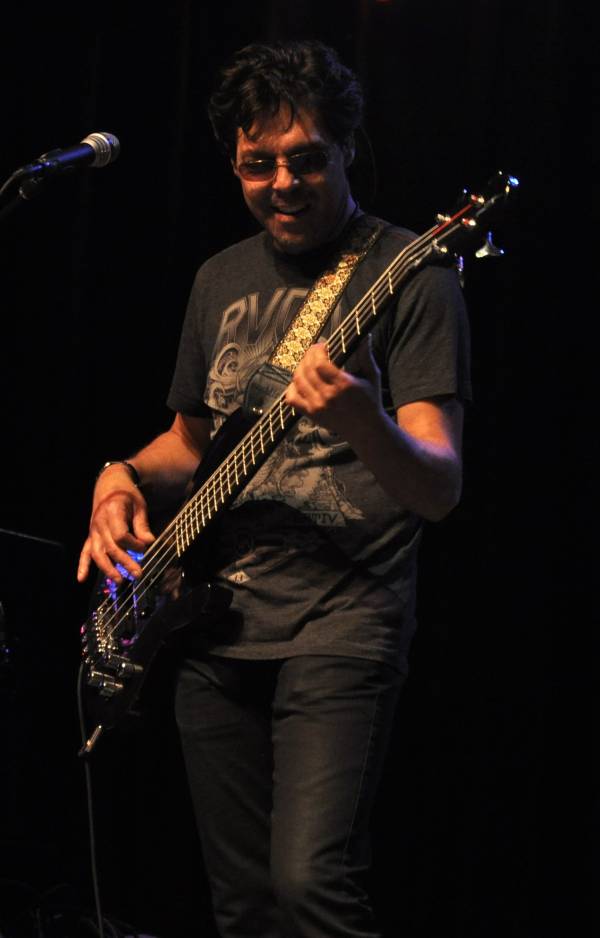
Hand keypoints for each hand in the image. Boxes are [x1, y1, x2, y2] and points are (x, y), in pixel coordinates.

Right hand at [77, 466, 155, 583]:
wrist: (109, 484)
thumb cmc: (126, 494)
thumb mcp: (139, 504)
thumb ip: (142, 524)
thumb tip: (149, 542)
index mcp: (112, 512)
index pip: (120, 535)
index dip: (133, 544)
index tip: (145, 547)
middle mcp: (100, 523)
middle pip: (110, 547)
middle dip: (124, 562)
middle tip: (138, 575)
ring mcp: (93, 530)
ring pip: (97, 553)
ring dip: (107, 569)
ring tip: (119, 581)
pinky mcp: (91, 535)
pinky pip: (85, 551)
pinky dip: (82, 565)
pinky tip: (82, 578)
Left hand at [284, 336, 382, 440]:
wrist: (366, 430)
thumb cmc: (371, 402)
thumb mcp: (372, 377)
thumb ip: (366, 356)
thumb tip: (366, 336)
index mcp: (343, 385)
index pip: (319, 362)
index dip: (317, 351)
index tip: (323, 346)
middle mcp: (328, 396)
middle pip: (306, 369)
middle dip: (308, 355)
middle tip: (314, 352)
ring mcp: (317, 407)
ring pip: (297, 380)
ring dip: (300, 367)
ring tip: (308, 363)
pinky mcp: (311, 415)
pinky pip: (292, 398)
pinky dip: (292, 387)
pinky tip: (301, 381)